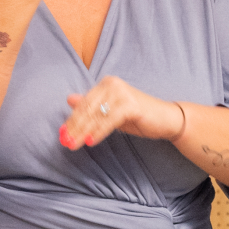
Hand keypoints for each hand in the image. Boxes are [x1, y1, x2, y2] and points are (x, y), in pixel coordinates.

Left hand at [59, 77, 184, 149]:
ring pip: (96, 115)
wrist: (166, 120)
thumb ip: (92, 106)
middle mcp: (113, 84)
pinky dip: (98, 132)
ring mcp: (122, 93)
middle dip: (74, 128)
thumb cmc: (138, 117)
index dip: (71, 120)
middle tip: (65, 142)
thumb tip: (69, 99)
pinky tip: (90, 142)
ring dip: (83, 132)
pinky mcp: (131, 105)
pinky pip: (109, 121)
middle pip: (87, 109)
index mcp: (106, 84)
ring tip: (73, 145)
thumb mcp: (110, 112)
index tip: (62, 134)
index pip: (84, 104)